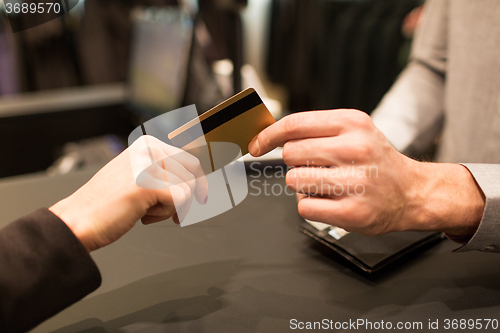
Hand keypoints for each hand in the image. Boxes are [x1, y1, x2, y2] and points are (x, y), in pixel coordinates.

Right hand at [49, 135, 207, 251]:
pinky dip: (166, 214)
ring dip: (171, 208)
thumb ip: (161, 173)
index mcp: (146, 144)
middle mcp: (148, 149)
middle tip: (178, 216)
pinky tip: (143, 216)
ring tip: (146, 211)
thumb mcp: (137, 177)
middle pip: (193, 174)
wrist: (77, 220)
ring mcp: (148, 164)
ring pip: (187, 188)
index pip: (189, 159)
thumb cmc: (105, 204)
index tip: (202, 197)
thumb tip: (194, 179)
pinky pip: (180, 200)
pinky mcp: (148, 183)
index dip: (198, 181)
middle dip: (188, 198)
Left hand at [249, 110, 484, 237]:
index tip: (256, 144)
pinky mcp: (353, 212)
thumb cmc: (377, 161)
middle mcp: (356, 149)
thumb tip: (270, 137)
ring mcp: (356, 182)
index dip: (268, 135)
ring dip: (302, 185)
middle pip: (290, 153)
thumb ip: (315, 130)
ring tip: (327, 185)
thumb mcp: (354, 131)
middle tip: (317, 167)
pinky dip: (311, 206)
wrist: (412, 192)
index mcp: (353, 123)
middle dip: (295, 162)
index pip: (294, 124)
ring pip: (294, 180)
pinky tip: (332, 201)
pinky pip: (304, 207)